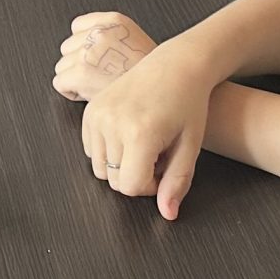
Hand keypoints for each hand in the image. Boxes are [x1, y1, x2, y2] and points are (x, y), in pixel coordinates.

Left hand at [53, 11, 157, 102]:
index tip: (97, 58)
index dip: (84, 46)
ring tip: (99, 85)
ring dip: (75, 79)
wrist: (160, 96)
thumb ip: (110, 37)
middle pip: (67, 48)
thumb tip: (85, 45)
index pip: (77, 26)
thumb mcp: (135, 42)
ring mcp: (88, 52)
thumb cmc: (151, 77)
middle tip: (101, 75)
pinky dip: (71, 92)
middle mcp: (99, 32)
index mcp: (114, 20)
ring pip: (61, 67)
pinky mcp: (80, 73)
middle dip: (79, 64)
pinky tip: (91, 94)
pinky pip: (59, 83)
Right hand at [79, 31, 225, 218]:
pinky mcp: (89, 110)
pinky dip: (108, 150)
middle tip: (157, 153)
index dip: (150, 187)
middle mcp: (113, 123)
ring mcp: (97, 115)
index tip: (164, 168)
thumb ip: (176, 182)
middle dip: (136, 175)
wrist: (176, 64)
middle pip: (114, 181)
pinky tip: (129, 134)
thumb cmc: (188, 103)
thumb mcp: (190, 146)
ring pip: (100, 168)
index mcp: (140, 134)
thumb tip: (167, 214)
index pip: (131, 187)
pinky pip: (91, 149)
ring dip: (121, 164)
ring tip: (144, 143)